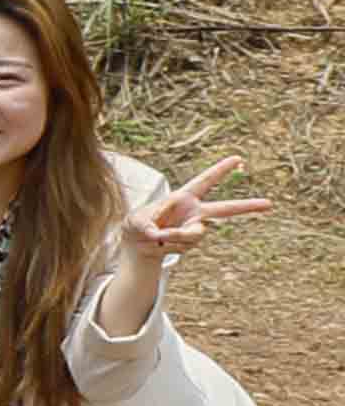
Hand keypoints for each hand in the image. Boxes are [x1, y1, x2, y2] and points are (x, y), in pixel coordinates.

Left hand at [129, 160, 265, 261]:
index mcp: (183, 197)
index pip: (204, 181)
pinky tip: (160, 244)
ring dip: (174, 237)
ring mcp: (195, 228)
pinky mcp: (192, 243)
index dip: (220, 170)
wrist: (139, 245)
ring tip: (157, 236)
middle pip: (225, 209)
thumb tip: (160, 234)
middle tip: (270, 204)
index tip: (238, 159)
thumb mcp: (136, 221)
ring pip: (194, 234)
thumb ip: (149, 225)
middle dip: (247, 206)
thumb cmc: (137, 225)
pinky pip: (183, 245)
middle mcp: (195, 212)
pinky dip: (168, 246)